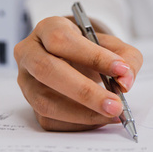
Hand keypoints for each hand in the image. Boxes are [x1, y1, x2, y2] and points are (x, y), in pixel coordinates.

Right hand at [14, 16, 142, 131]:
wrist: (75, 59)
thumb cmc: (92, 50)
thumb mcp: (113, 46)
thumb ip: (127, 58)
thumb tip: (125, 83)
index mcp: (48, 28)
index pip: (63, 40)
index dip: (92, 56)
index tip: (121, 69)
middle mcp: (30, 53)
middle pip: (48, 71)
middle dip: (85, 92)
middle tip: (116, 105)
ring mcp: (25, 80)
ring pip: (45, 102)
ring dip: (82, 113)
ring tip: (112, 115)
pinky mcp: (30, 104)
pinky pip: (49, 120)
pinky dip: (78, 123)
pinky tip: (100, 119)